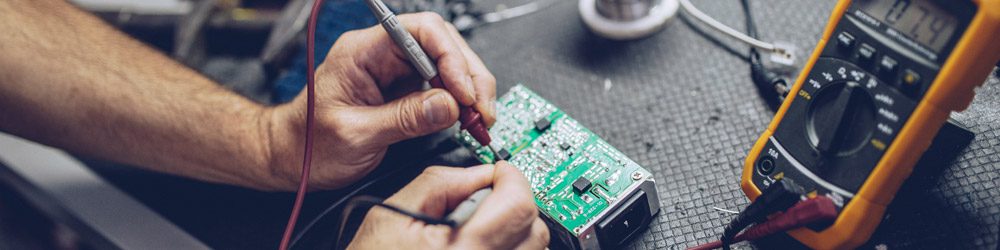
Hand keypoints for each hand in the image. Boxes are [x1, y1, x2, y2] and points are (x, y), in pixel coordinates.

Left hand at [262, 12, 496, 190]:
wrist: (290, 157)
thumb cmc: (308, 143)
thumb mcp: (356, 135)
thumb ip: (403, 119)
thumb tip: (448, 106)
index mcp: (363, 51)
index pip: (420, 31)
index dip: (450, 57)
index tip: (464, 92)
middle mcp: (381, 55)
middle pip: (442, 44)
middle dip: (469, 75)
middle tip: (481, 110)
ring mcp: (395, 71)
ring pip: (448, 64)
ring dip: (470, 90)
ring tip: (480, 119)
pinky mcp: (404, 90)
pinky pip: (441, 86)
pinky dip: (460, 103)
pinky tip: (467, 119)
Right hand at [348, 162, 549, 248]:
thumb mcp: (392, 214)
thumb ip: (441, 183)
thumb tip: (481, 172)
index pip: (519, 205)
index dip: (512, 178)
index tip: (499, 172)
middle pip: (535, 231)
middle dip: (517, 204)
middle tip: (488, 199)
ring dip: (515, 232)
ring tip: (479, 229)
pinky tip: (480, 247)